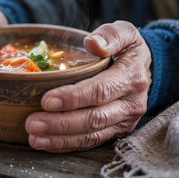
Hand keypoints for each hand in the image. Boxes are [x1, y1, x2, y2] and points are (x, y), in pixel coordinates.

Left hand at [25, 21, 151, 151]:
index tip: (46, 100)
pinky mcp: (117, 131)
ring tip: (34, 137)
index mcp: (131, 77)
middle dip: (61, 123)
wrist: (145, 69)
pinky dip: (68, 144)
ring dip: (61, 139)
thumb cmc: (128, 49)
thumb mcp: (125, 32)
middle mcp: (131, 104)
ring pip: (92, 135)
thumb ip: (110, 35)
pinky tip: (46, 143)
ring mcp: (125, 121)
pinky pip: (92, 142)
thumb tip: (92, 43)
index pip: (100, 90)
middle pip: (94, 118)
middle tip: (32, 123)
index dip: (73, 97)